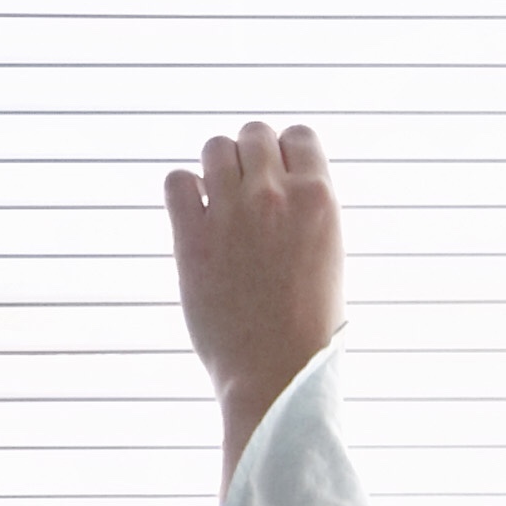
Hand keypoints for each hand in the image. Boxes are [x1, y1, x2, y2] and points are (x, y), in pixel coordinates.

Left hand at [165, 121, 341, 463]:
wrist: (278, 372)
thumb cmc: (310, 323)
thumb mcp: (328, 252)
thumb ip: (306, 209)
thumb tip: (282, 178)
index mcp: (319, 199)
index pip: (300, 134)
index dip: (288, 152)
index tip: (281, 177)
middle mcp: (275, 196)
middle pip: (254, 132)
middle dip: (251, 155)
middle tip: (248, 190)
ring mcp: (232, 213)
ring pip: (214, 147)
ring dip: (217, 168)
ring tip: (221, 201)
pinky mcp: (192, 237)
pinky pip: (176, 180)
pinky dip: (184, 190)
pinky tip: (196, 216)